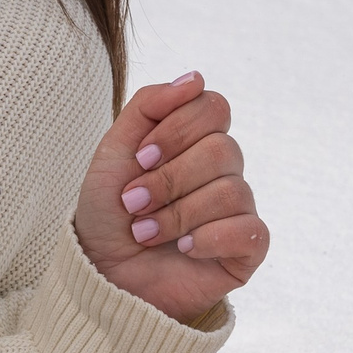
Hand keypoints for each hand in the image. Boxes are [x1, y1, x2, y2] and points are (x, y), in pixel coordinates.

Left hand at [73, 72, 267, 323]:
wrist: (102, 275)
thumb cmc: (109, 212)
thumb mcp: (115, 150)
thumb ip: (150, 105)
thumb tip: (195, 78)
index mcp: (197, 140)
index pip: (214, 107)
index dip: (176, 130)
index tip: (140, 157)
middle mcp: (223, 171)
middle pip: (222, 150)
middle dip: (169, 178)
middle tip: (133, 202)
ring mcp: (237, 209)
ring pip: (231, 191)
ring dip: (177, 214)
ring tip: (144, 233)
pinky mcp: (246, 249)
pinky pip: (250, 230)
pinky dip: (208, 238)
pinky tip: (183, 249)